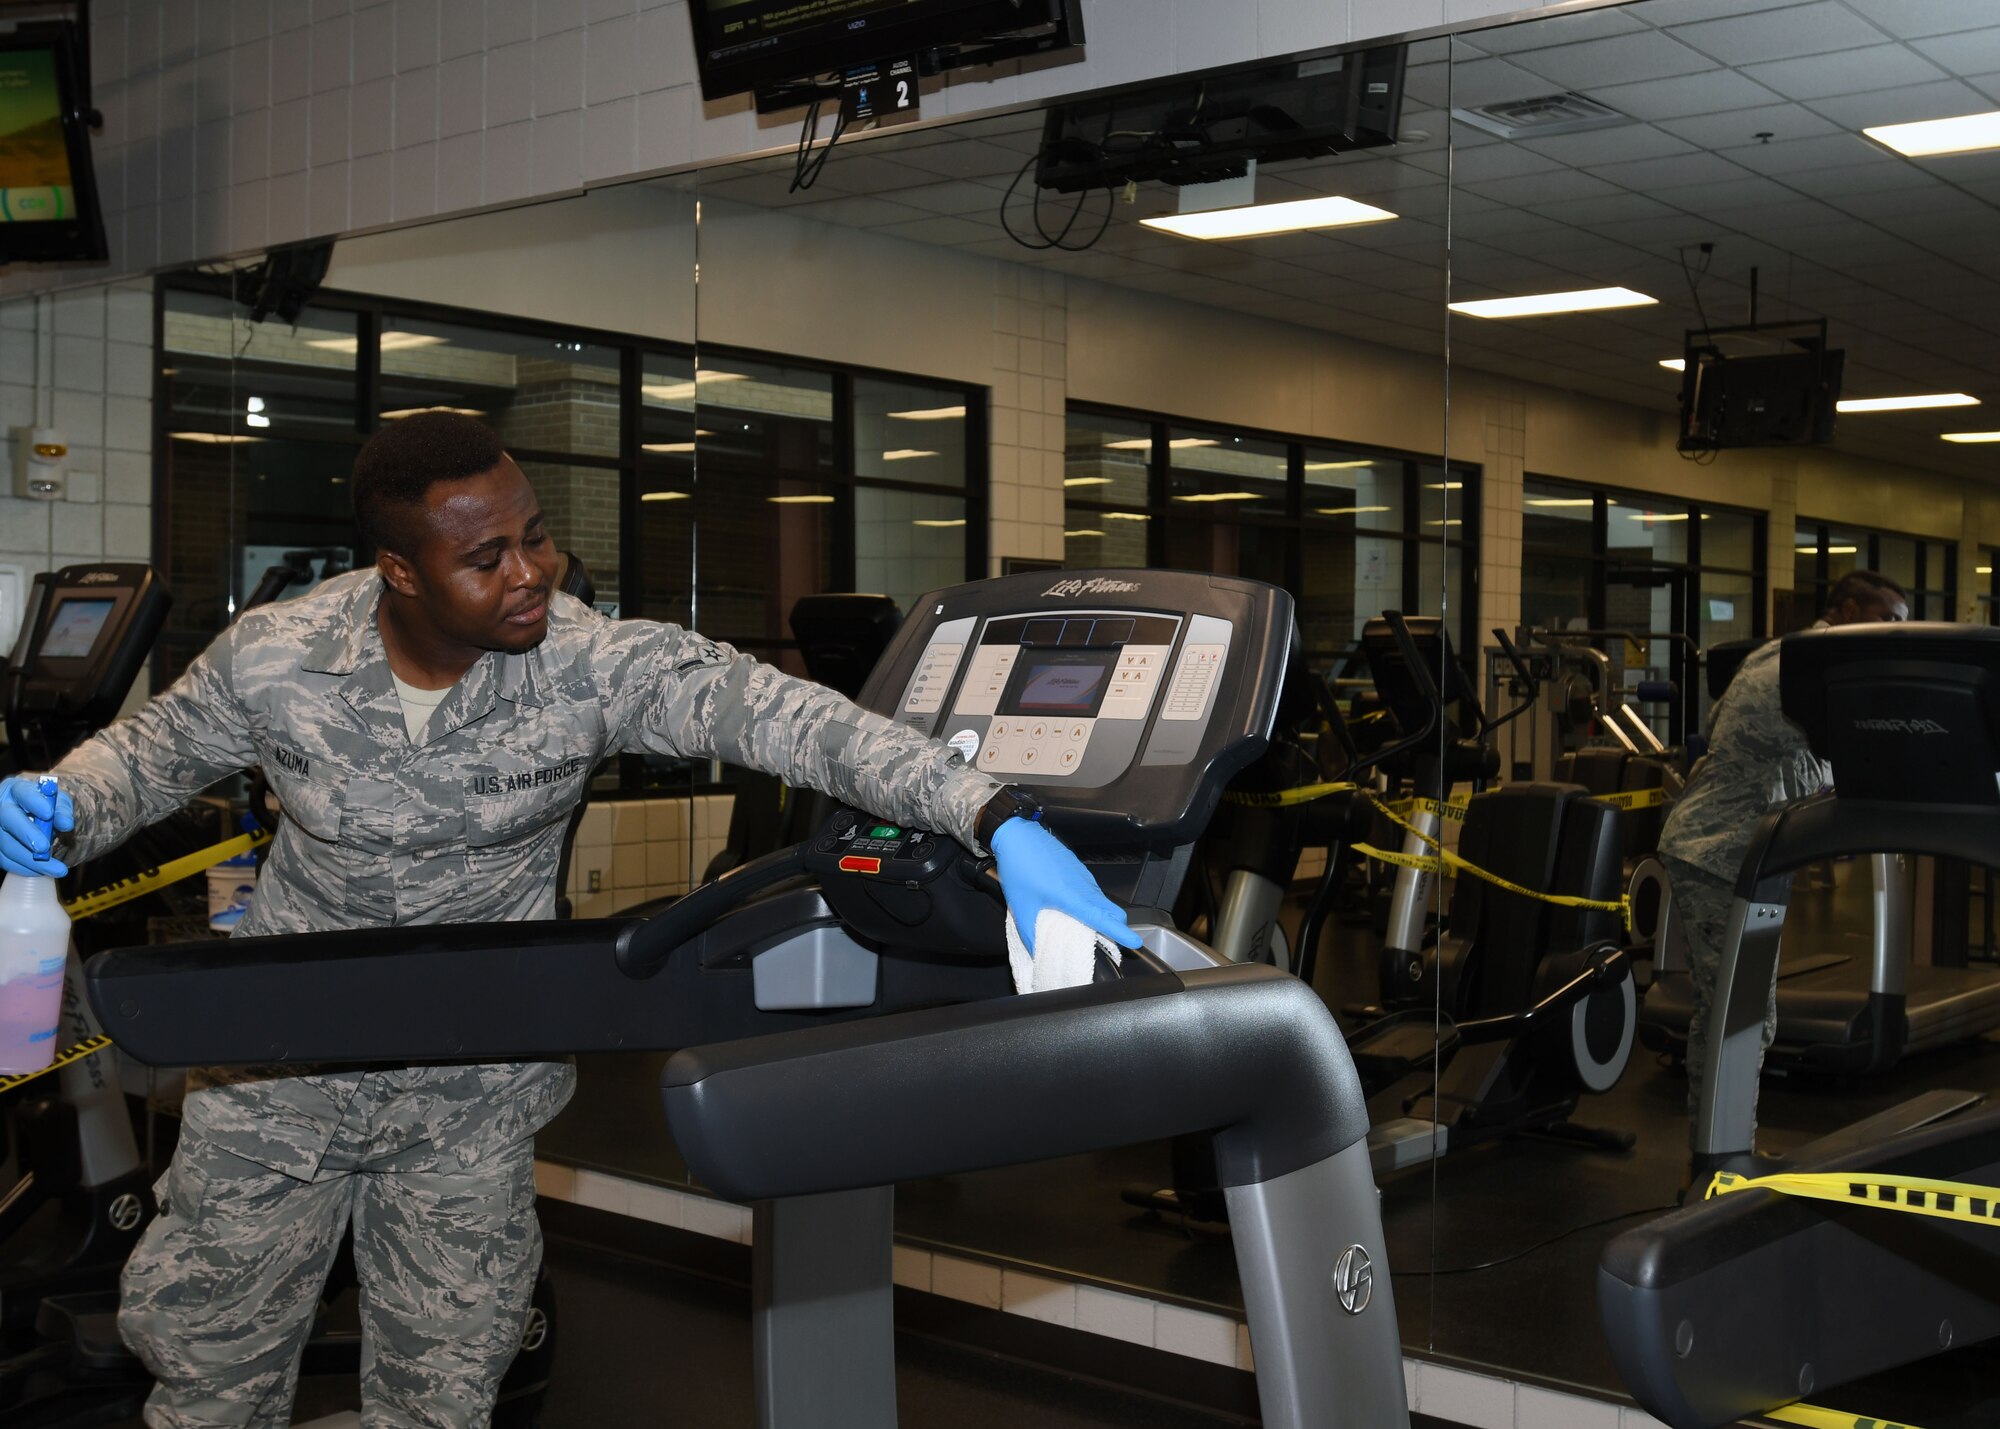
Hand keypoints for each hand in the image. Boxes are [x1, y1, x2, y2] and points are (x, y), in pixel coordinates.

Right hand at [0, 776, 73, 877]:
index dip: (34, 802)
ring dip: (29, 859)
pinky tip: (40, 872)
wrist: (34, 815)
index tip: (48, 814)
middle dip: (27, 835)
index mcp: (17, 789)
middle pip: (8, 819)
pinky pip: (5, 859)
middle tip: (45, 849)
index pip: (23, 792)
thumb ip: (63, 811)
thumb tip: (66, 824)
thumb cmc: (46, 805)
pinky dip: (23, 868)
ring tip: (55, 869)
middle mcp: (2, 806)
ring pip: (6, 844)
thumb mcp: (58, 803)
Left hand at [989, 816, 1136, 955]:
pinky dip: (1092, 904)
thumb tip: (1034, 952)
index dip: (1121, 933)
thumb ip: (1028, 933)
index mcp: (1073, 897)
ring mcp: (1083, 877)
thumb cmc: (1020, 867)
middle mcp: (1083, 886)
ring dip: (1102, 916)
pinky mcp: (1078, 870)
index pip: (1104, 918)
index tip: (1135, 942)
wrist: (1018, 835)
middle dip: (1116, 928)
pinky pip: (1092, 891)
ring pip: (1102, 901)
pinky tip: (1075, 909)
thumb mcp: (1021, 906)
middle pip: (1112, 911)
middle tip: (1109, 944)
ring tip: (1087, 929)